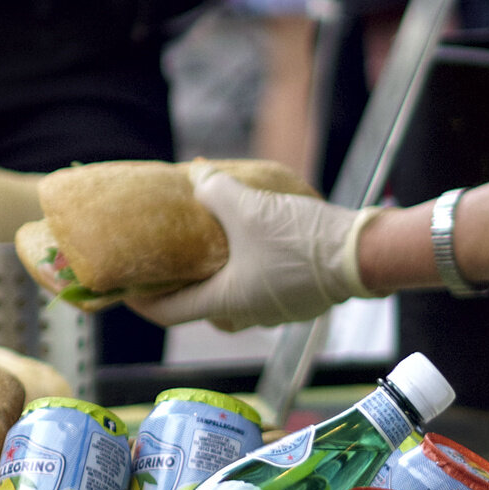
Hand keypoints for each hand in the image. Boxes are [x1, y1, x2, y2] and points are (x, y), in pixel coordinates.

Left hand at [128, 172, 383, 332]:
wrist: (362, 255)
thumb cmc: (298, 241)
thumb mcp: (248, 208)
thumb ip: (215, 190)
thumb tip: (196, 174)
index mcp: (226, 303)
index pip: (169, 312)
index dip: (142, 300)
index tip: (125, 287)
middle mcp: (249, 315)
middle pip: (204, 307)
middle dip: (186, 285)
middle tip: (175, 259)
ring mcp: (278, 311)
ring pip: (237, 297)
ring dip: (223, 275)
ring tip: (217, 243)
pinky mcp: (303, 298)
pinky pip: (266, 287)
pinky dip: (252, 269)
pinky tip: (258, 242)